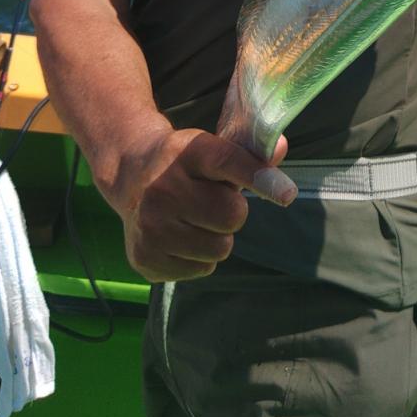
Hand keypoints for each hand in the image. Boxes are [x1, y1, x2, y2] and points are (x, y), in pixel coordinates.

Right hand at [112, 125, 292, 282]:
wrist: (130, 175)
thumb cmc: (185, 162)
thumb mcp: (212, 146)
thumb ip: (249, 153)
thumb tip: (280, 149)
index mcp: (186, 153)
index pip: (228, 162)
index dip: (259, 177)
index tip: (287, 193)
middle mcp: (163, 189)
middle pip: (231, 215)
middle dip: (233, 212)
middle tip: (216, 201)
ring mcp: (150, 227)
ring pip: (219, 248)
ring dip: (217, 237)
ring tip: (196, 219)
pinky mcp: (144, 259)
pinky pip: (200, 270)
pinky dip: (199, 257)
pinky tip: (181, 236)